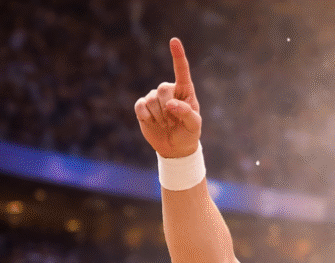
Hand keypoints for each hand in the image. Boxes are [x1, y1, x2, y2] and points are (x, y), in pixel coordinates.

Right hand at [134, 38, 202, 158]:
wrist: (174, 148)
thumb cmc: (188, 134)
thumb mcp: (194, 126)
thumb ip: (187, 113)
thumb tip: (170, 103)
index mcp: (185, 91)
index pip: (181, 71)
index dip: (178, 56)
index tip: (174, 41)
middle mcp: (169, 91)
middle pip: (162, 89)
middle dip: (168, 109)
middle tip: (173, 121)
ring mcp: (154, 98)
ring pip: (151, 100)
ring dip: (159, 117)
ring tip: (166, 124)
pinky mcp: (142, 106)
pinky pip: (140, 106)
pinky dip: (147, 117)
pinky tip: (153, 123)